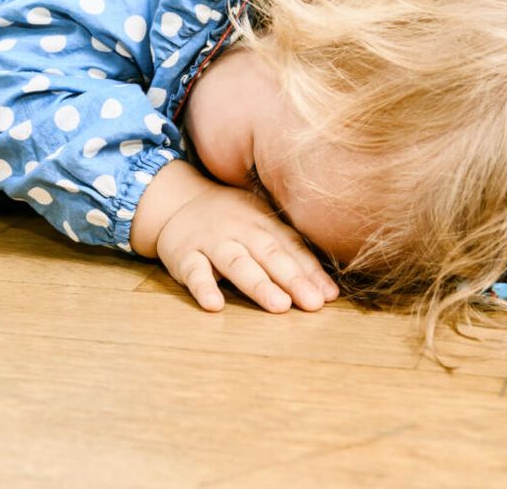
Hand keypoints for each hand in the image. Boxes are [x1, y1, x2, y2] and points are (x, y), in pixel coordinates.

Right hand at [155, 183, 338, 312]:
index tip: (328, 295)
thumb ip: (289, 251)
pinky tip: (215, 305)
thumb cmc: (231, 220)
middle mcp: (240, 230)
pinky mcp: (184, 255)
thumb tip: (328, 290)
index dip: (311, 271)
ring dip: (259, 285)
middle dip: (293, 279)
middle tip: (313, 303)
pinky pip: (194, 272)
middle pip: (269, 254)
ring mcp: (212, 242)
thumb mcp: (261, 224)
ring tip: (279, 306)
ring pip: (237, 263)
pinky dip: (204, 287)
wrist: (178, 202)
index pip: (291, 247)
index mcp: (263, 222)